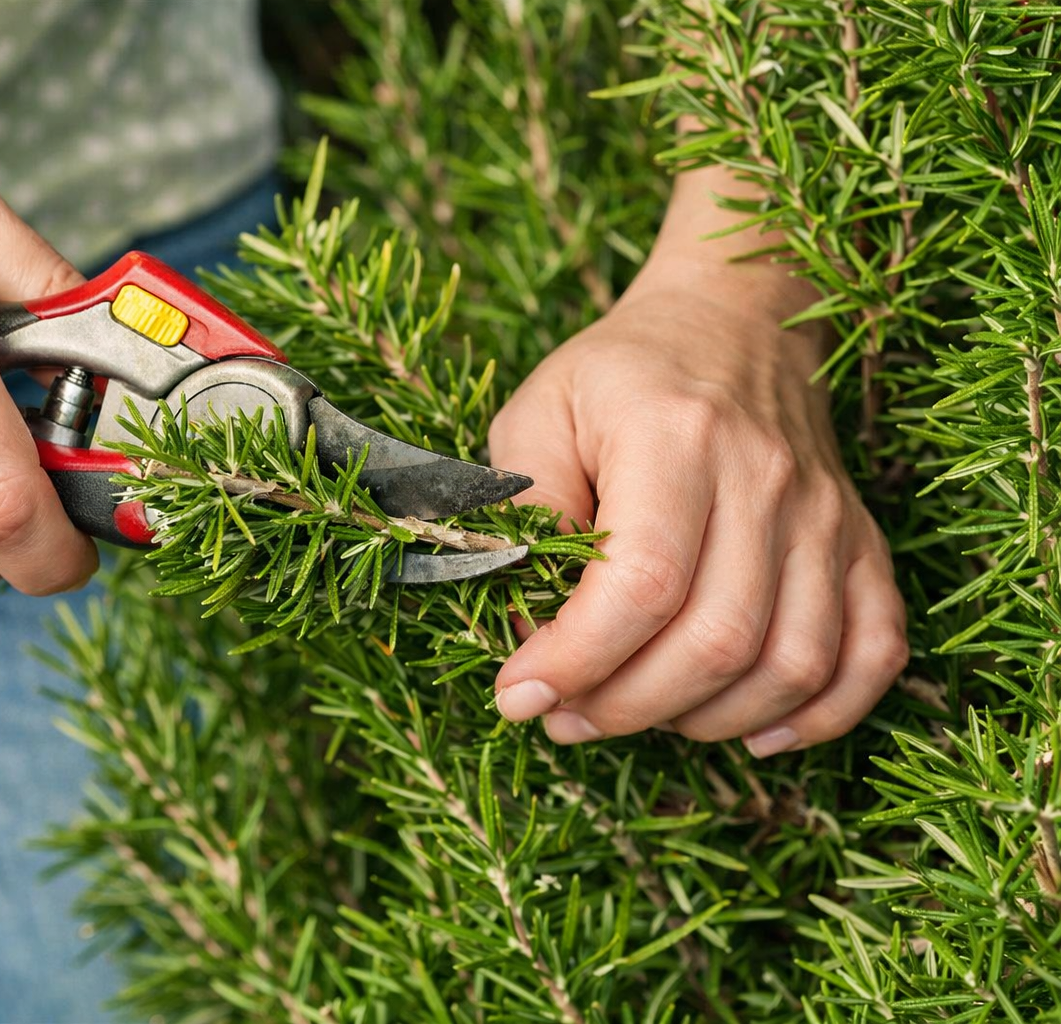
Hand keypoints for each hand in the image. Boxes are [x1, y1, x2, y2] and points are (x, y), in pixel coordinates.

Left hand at [488, 287, 906, 756]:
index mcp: (676, 438)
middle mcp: (766, 480)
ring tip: (633, 714)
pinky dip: (820, 714)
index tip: (519, 693)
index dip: (577, 658)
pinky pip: (871, 654)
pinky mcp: (861, 544)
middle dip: (626, 705)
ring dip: (705, 721)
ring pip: (791, 663)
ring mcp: (827, 517)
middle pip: (716, 640)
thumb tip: (522, 623)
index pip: (642, 583)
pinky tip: (751, 731)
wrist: (734, 321)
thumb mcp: (538, 416)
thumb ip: (522, 513)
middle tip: (562, 716)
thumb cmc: (617, 377)